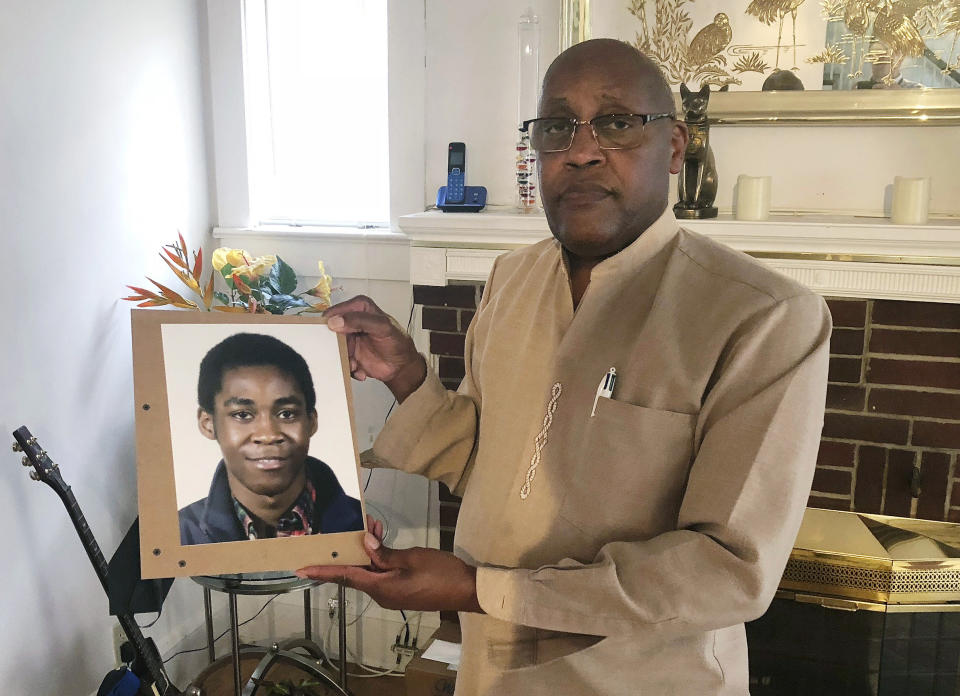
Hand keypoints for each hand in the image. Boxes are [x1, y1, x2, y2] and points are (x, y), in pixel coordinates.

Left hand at [296, 516, 481, 612]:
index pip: (345, 577)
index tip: (301, 569)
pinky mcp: (402, 591)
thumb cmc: (441, 573)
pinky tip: (384, 541)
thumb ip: (385, 553)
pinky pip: (382, 574)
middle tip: (350, 531)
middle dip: (350, 552)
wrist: (467, 591)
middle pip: (355, 574)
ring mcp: (393, 594)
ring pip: (369, 572)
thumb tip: (365, 544)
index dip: (323, 571)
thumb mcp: (411, 558)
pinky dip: (379, 558)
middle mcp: (382, 594)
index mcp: (381, 588)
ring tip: (375, 528)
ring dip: (368, 552)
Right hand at [324, 295, 425, 402]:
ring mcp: (350, 338)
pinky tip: (360, 370)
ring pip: (334, 349)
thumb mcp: (382, 327)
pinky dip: (349, 367)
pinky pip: (340, 360)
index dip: (332, 324)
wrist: (402, 366)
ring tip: (356, 365)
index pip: (336, 311)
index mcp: (360, 307)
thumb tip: (336, 321)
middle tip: (347, 354)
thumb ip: (360, 320)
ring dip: (344, 359)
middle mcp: (352, 321)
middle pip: (331, 332)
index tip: (337, 336)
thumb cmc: (397, 343)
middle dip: (337, 347)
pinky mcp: (349, 353)